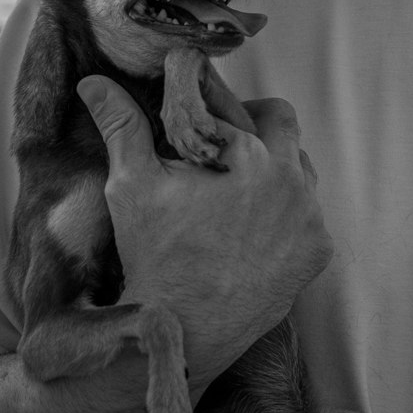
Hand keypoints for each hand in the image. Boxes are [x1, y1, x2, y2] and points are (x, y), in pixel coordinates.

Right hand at [78, 79, 331, 386]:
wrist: (182, 330)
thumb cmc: (153, 255)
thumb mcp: (130, 184)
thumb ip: (121, 125)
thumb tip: (94, 83)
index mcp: (248, 151)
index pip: (236, 106)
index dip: (214, 110)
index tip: (201, 123)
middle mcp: (290, 178)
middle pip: (281, 126)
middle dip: (254, 128)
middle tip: (221, 150)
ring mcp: (310, 217)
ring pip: (300, 170)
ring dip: (274, 171)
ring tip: (234, 192)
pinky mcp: (317, 251)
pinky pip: (309, 215)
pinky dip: (287, 216)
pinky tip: (253, 230)